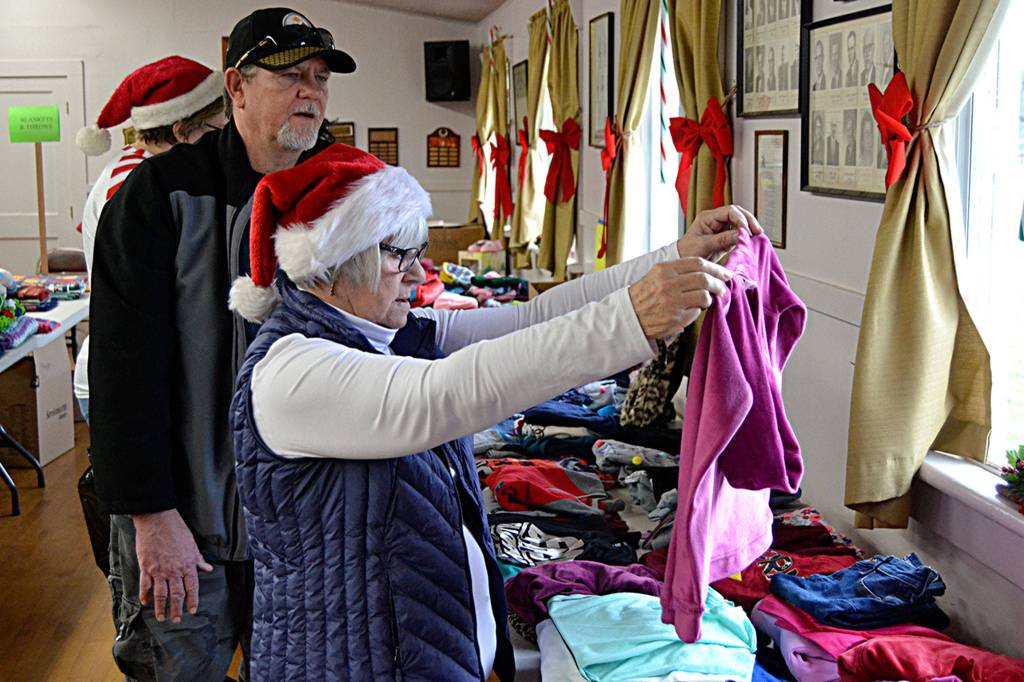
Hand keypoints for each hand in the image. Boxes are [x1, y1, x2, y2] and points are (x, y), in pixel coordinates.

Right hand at [131, 509, 212, 623]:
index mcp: (187, 564)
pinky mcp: (146, 567)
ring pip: (161, 594)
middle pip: (176, 594)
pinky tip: (145, 603)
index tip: (193, 610)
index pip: (192, 587)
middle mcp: (174, 570)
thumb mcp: (192, 544)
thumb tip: (208, 569)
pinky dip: (145, 595)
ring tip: (161, 618)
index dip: (193, 600)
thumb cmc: (176, 529)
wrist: (157, 520)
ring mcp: (159, 570)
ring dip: (161, 607)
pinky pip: (145, 585)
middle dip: (177, 609)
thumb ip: (198, 559)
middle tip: (177, 620)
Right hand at [628, 257, 732, 339]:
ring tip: (707, 300)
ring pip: (703, 296)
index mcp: (664, 269)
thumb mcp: (656, 275)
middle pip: (704, 279)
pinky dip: (698, 310)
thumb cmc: (645, 295)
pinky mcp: (674, 318)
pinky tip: (693, 310)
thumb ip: (679, 271)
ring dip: (709, 299)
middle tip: (722, 288)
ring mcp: (671, 302)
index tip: (725, 273)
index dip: (716, 268)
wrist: (628, 316)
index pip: (698, 263)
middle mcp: (668, 284)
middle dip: (718, 284)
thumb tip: (707, 272)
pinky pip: (696, 312)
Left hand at [676, 204, 763, 261]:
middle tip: (758, 232)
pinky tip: (750, 243)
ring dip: (749, 230)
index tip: (747, 230)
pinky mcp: (725, 238)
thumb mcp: (704, 245)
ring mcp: (721, 229)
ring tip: (756, 238)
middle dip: (749, 221)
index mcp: (708, 217)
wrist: (682, 263)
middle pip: (738, 214)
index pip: (730, 211)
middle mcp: (716, 220)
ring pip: (740, 224)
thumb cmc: (688, 252)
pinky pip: (739, 235)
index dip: (741, 219)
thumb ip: (722, 239)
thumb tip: (741, 235)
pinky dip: (746, 238)